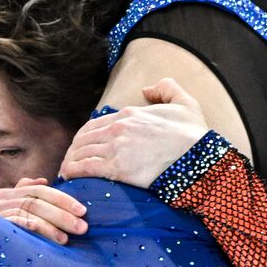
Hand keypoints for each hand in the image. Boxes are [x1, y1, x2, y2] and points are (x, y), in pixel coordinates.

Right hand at [0, 178, 87, 244]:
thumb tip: (42, 181)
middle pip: (37, 199)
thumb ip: (23, 194)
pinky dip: (31, 227)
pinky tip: (46, 237)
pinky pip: (14, 222)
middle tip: (83, 226)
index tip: (82, 210)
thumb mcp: (6, 210)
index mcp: (7, 194)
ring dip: (51, 224)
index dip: (62, 198)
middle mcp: (0, 198)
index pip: (39, 190)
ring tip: (67, 238)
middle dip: (62, 212)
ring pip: (28, 210)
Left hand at [59, 78, 208, 185]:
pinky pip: (85, 167)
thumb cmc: (194, 134)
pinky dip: (73, 171)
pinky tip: (69, 178)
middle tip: (70, 162)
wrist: (200, 156)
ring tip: (67, 172)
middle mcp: (118, 128)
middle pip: (84, 138)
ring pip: (81, 152)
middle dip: (74, 150)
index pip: (95, 124)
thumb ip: (166, 89)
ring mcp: (116, 147)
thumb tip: (146, 89)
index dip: (84, 137)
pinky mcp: (117, 167)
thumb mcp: (185, 103)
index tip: (80, 147)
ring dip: (71, 162)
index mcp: (129, 114)